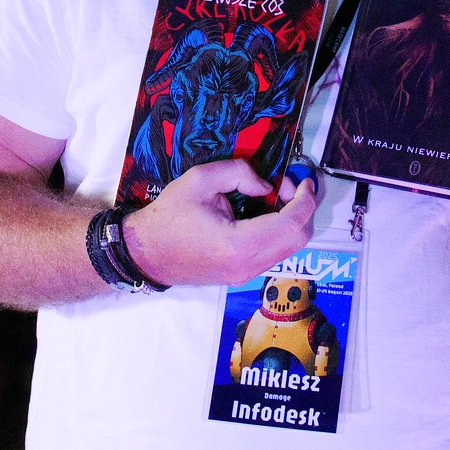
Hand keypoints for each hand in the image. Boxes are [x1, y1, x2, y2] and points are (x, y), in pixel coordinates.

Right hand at [122, 159, 320, 287]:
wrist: (145, 253)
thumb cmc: (168, 216)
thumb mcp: (200, 180)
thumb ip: (238, 173)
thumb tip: (264, 185)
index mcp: (238, 244)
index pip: (291, 224)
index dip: (305, 199)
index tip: (304, 179)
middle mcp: (247, 266)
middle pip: (298, 239)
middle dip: (303, 208)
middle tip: (287, 185)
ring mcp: (245, 275)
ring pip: (289, 248)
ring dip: (292, 220)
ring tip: (274, 195)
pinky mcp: (241, 275)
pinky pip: (273, 253)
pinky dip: (279, 231)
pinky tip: (264, 212)